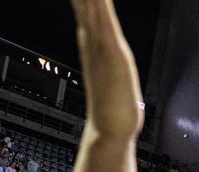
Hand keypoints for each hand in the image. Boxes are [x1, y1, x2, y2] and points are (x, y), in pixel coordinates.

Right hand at [71, 0, 142, 138]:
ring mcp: (100, 42)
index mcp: (92, 38)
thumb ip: (107, 58)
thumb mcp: (112, 71)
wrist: (111, 131)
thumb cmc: (114, 105)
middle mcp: (92, 36)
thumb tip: (108, 56)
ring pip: (90, 0)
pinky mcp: (112, 50)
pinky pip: (103, 14)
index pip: (84, 0)